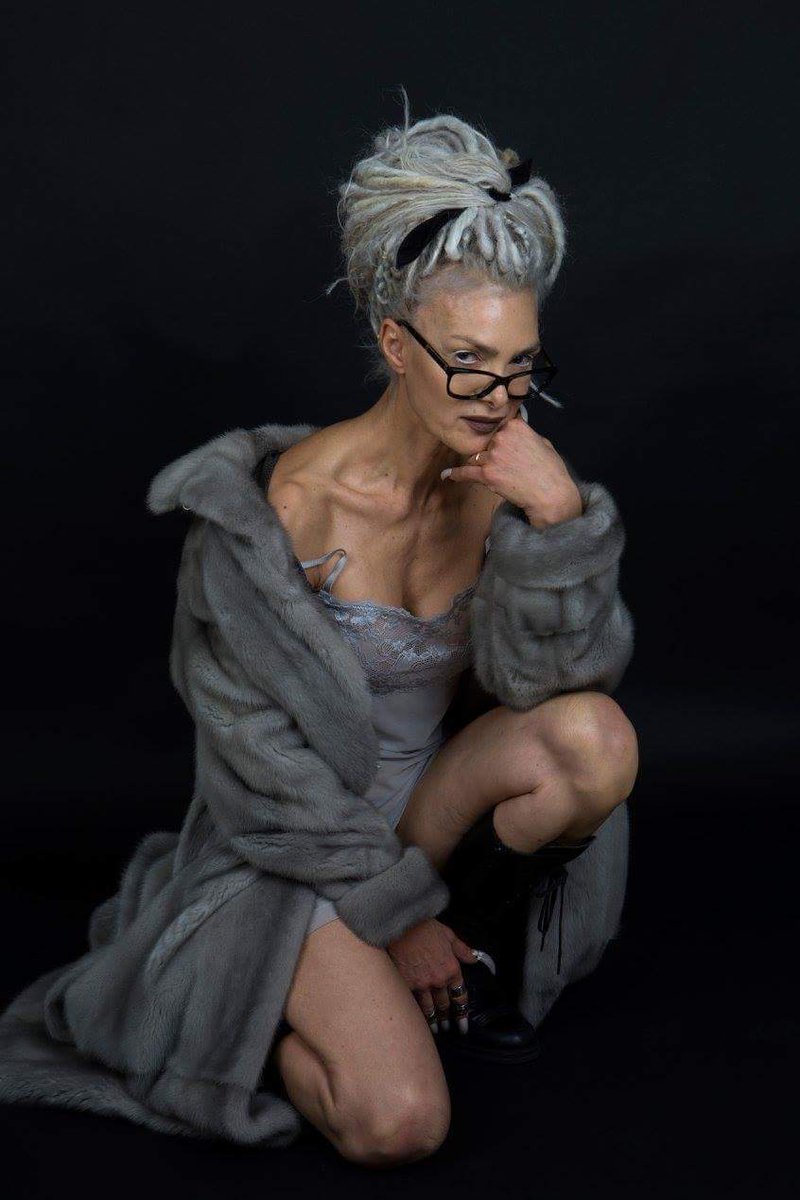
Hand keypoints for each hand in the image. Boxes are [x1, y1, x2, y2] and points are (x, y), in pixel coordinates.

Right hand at [386, 918, 475, 1033]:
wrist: (403, 925)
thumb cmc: (425, 927)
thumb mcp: (448, 935)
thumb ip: (462, 949)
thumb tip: (474, 958)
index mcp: (451, 969)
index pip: (460, 995)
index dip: (462, 1012)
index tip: (463, 1025)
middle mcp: (438, 980)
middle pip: (444, 1004)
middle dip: (447, 1018)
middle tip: (449, 1028)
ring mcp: (421, 984)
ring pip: (429, 1008)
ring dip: (433, 1021)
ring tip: (435, 1030)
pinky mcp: (406, 984)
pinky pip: (413, 1003)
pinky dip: (416, 1012)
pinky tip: (416, 1021)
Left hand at [441, 409, 582, 528]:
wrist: (551, 494)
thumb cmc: (551, 470)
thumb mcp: (542, 441)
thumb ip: (523, 434)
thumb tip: (513, 431)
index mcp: (515, 426)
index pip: (497, 426)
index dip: (499, 437)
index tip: (500, 445)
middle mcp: (501, 437)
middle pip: (485, 442)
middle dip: (490, 452)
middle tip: (505, 466)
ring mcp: (492, 456)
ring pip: (476, 457)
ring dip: (481, 465)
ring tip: (493, 475)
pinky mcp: (486, 474)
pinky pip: (465, 472)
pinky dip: (455, 474)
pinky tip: (447, 475)